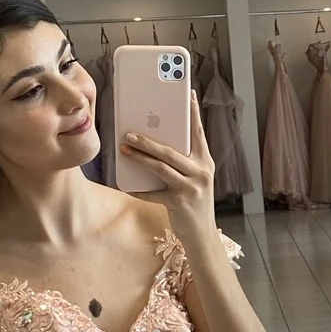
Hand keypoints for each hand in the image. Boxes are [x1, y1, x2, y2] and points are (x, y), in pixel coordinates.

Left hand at [120, 87, 215, 238]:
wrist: (202, 236)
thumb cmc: (194, 205)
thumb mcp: (194, 181)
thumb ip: (182, 164)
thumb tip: (155, 147)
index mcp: (205, 163)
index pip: (198, 133)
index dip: (193, 114)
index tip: (189, 95)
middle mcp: (201, 173)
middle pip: (171, 151)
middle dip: (148, 141)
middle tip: (129, 133)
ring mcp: (191, 188)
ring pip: (161, 168)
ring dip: (140, 157)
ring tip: (124, 149)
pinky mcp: (179, 203)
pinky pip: (153, 193)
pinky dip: (139, 189)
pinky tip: (127, 185)